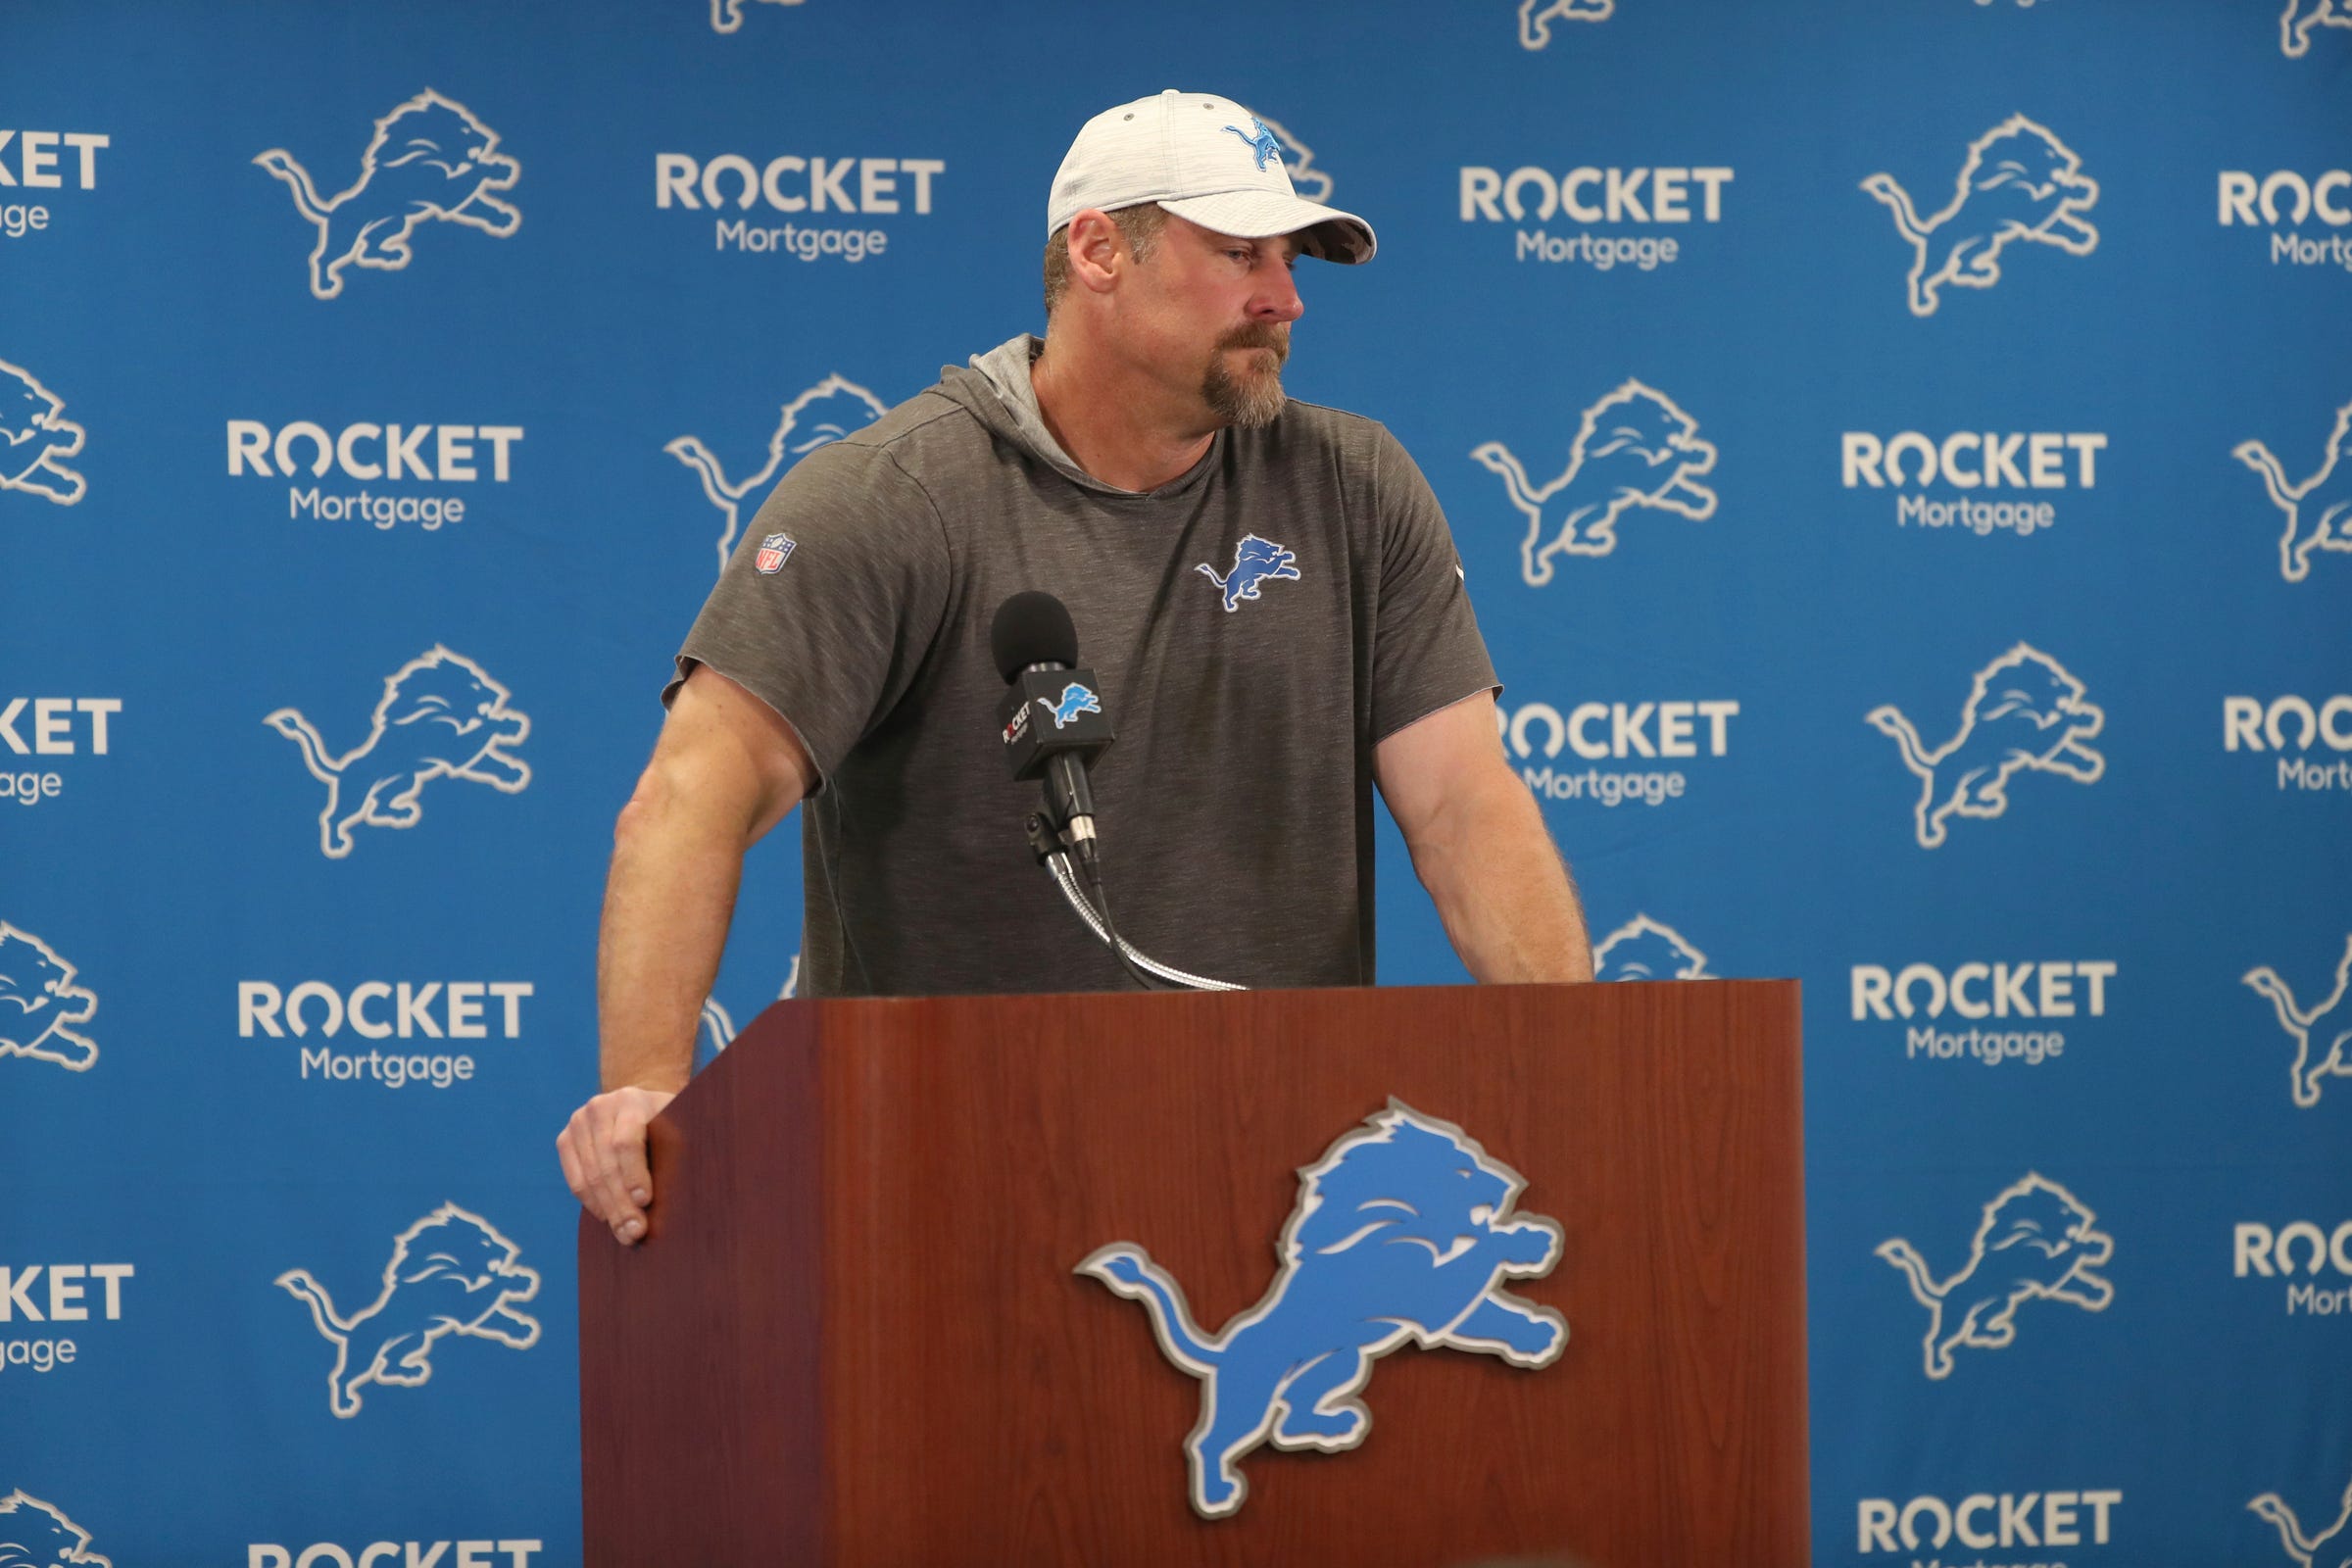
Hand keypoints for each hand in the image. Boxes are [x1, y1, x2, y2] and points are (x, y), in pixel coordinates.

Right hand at [556, 1086, 676, 1245]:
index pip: (626, 1142)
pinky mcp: (565, 1139)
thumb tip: (695, 1185)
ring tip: (625, 1233)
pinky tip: (608, 1218)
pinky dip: (592, 1203)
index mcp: (631, 1100)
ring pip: (589, 1176)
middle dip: (622, 1203)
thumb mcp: (680, 1123)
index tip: (646, 1201)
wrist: (638, 1105)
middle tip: (636, 1232)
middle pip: (606, 1164)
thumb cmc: (669, 1122)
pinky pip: (576, 1180)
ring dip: (608, 1210)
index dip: (635, 1174)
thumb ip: (680, 1146)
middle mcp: (600, 1107)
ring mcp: (579, 1122)